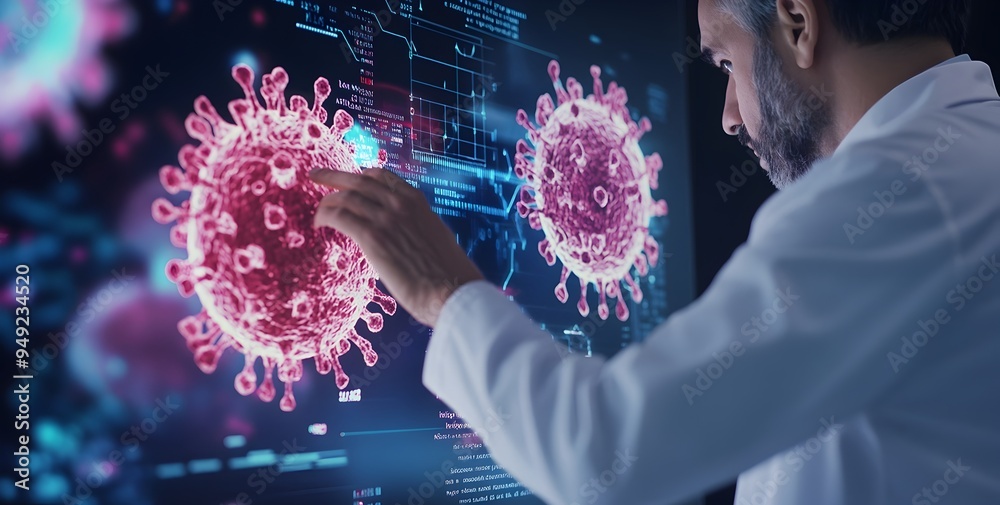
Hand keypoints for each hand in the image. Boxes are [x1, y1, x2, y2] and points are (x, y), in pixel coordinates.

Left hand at [309, 167, 484, 326]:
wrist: (451, 290)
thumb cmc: (448, 273)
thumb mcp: (436, 236)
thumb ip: (419, 226)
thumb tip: (409, 233)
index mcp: (416, 201)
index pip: (381, 176)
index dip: (359, 175)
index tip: (347, 179)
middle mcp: (399, 203)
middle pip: (357, 180)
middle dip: (333, 176)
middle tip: (315, 176)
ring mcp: (385, 218)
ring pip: (345, 197)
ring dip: (327, 203)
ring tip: (317, 214)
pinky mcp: (372, 237)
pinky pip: (339, 216)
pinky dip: (325, 217)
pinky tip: (319, 225)